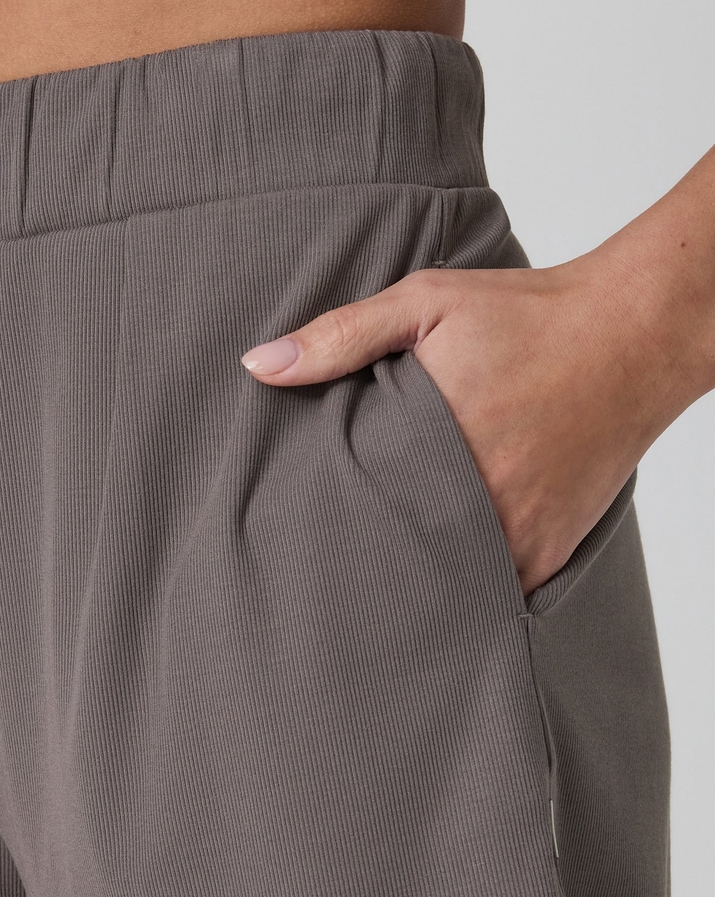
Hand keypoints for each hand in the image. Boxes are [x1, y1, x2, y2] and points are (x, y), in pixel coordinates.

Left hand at [240, 251, 677, 595]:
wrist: (637, 334)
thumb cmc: (528, 315)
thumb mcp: (426, 304)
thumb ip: (341, 336)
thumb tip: (258, 364)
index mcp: (429, 450)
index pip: (350, 518)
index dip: (320, 532)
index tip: (292, 539)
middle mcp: (474, 504)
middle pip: (393, 562)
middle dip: (360, 566)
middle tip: (324, 574)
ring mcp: (514, 537)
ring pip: (442, 586)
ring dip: (414, 581)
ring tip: (374, 583)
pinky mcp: (547, 555)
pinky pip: (492, 591)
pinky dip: (465, 585)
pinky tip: (439, 575)